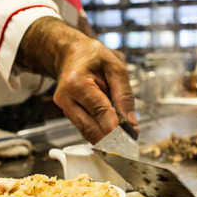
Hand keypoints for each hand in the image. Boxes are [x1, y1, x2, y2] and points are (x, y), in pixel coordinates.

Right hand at [18, 17, 136, 142]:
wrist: (70, 54)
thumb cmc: (91, 56)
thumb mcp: (115, 67)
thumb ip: (124, 94)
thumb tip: (130, 121)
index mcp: (76, 83)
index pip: (99, 111)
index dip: (116, 127)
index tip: (131, 136)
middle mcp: (66, 98)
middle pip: (90, 128)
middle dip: (112, 138)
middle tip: (131, 142)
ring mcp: (65, 108)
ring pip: (87, 133)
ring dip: (106, 138)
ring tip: (125, 136)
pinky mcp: (68, 114)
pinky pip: (86, 129)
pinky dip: (100, 132)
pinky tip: (113, 130)